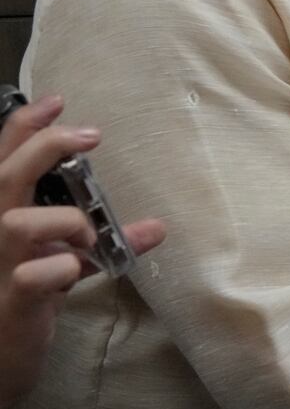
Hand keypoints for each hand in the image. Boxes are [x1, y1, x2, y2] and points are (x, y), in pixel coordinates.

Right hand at [0, 95, 164, 408]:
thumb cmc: (24, 307)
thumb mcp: (63, 268)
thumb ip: (99, 244)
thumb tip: (157, 226)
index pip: (0, 164)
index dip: (21, 129)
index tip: (54, 100)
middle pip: (2, 178)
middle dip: (43, 147)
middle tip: (92, 135)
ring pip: (16, 223)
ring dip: (63, 220)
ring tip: (87, 236)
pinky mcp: (13, 305)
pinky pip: (33, 277)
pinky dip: (61, 268)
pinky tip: (75, 271)